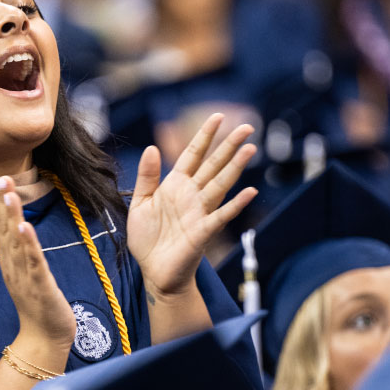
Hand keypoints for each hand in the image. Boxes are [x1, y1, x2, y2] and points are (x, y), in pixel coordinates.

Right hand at [0, 176, 75, 347]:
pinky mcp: (40, 286)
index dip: (0, 205)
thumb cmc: (38, 303)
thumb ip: (20, 250)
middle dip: (3, 204)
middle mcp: (12, 267)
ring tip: (9, 196)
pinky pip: (34, 263)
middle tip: (0, 179)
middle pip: (5, 231)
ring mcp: (24, 276)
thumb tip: (18, 226)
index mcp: (10, 262)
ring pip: (17, 243)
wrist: (44, 338)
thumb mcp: (26, 272)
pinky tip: (25, 227)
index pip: (2, 228)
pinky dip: (29, 245)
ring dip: (12, 218)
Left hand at [128, 114, 257, 298]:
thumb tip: (152, 148)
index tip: (217, 117)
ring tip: (250, 149)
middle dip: (229, 145)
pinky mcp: (203, 232)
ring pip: (221, 184)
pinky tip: (250, 191)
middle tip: (247, 127)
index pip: (193, 155)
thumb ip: (147, 176)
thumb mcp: (139, 203)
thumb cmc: (148, 239)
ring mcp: (199, 212)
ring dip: (236, 167)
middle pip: (213, 165)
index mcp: (175, 185)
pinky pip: (221, 215)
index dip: (204, 136)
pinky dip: (236, 204)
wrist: (154, 272)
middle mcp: (191, 195)